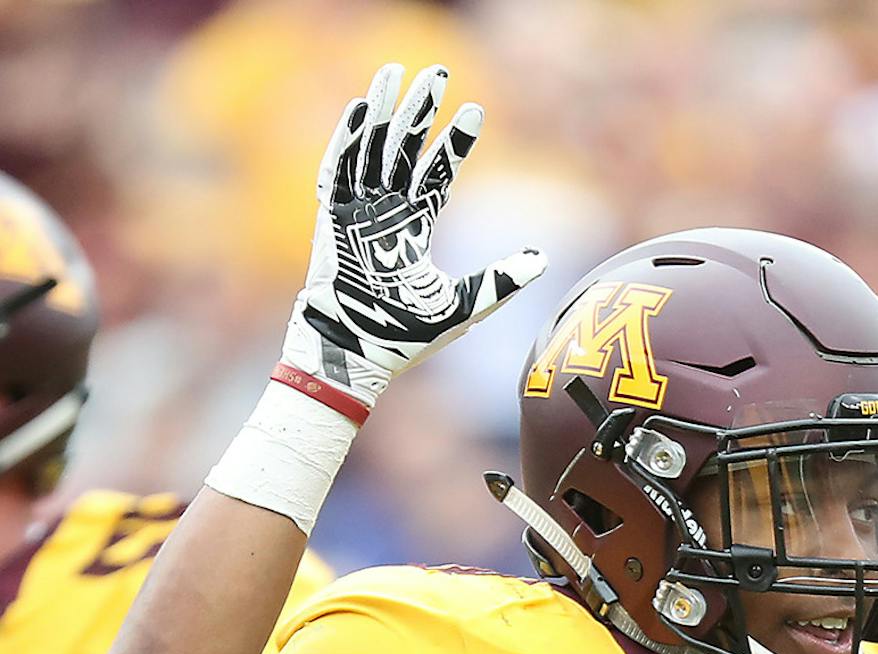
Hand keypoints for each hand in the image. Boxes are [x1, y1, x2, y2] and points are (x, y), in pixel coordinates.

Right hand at [281, 63, 546, 413]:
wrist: (358, 355)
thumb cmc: (406, 338)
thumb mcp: (466, 307)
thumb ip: (501, 282)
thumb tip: (544, 261)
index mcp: (414, 230)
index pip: (438, 175)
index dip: (455, 142)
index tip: (475, 110)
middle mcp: (385, 215)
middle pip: (404, 149)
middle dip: (421, 110)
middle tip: (438, 71)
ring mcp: (356, 214)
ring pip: (372, 149)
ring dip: (384, 110)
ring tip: (395, 71)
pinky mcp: (330, 220)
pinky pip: (338, 170)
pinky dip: (348, 139)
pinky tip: (362, 108)